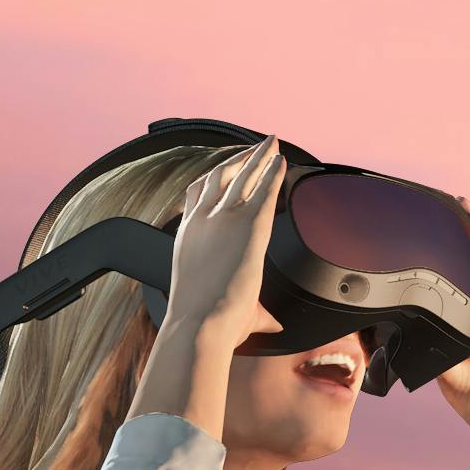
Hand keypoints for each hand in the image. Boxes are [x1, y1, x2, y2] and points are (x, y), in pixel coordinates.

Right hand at [147, 144, 290, 427]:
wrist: (199, 323)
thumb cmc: (205, 323)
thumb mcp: (221, 306)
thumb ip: (254, 313)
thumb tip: (274, 326)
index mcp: (187, 235)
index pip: (196, 194)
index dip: (213, 177)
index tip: (226, 166)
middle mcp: (201, 220)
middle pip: (219, 176)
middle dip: (238, 159)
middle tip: (254, 148)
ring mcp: (223, 219)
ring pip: (242, 175)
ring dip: (258, 156)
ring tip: (270, 143)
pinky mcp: (248, 223)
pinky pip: (264, 188)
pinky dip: (273, 171)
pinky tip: (283, 161)